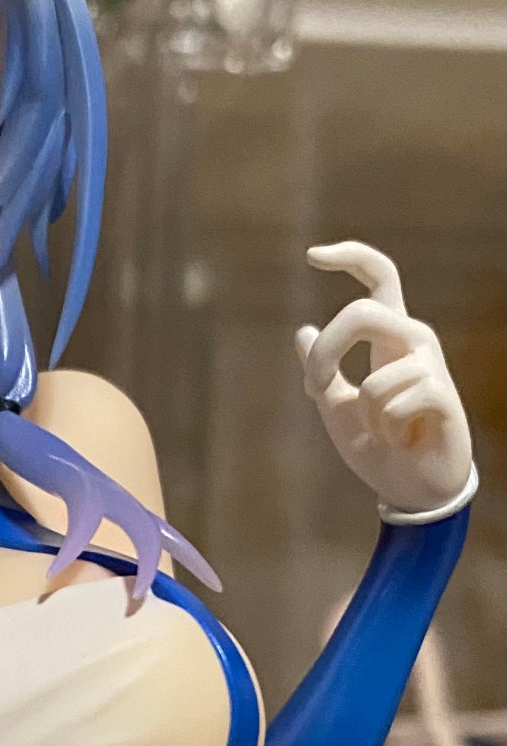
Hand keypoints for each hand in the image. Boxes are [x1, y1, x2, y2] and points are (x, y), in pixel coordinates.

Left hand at [295, 243, 472, 516]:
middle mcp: (414, 341)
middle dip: (326, 354)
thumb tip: (302, 331)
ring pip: (374, 379)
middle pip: (363, 313)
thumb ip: (322, 372)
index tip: (313, 255)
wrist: (412, 490)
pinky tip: (403, 440)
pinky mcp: (443, 397)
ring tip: (385, 432)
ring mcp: (432, 367)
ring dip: (364, 415)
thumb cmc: (380, 449)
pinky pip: (393, 404)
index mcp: (390, 337)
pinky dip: (385, 430)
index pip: (381, 276)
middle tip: (313, 390)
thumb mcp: (338, 408)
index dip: (351, 256)